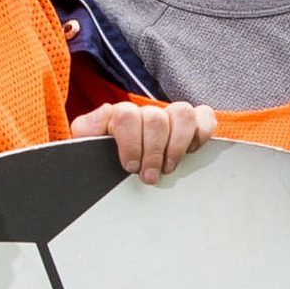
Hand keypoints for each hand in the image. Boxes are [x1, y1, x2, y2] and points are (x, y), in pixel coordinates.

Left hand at [75, 99, 215, 183]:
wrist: (112, 171)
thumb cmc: (102, 162)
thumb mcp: (85, 149)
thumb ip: (87, 132)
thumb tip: (102, 118)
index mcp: (117, 115)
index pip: (127, 115)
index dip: (131, 142)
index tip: (130, 166)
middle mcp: (144, 112)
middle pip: (156, 118)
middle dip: (154, 152)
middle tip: (150, 176)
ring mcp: (168, 116)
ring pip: (182, 112)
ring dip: (178, 144)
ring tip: (170, 167)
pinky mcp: (190, 123)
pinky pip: (204, 116)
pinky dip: (202, 133)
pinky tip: (191, 152)